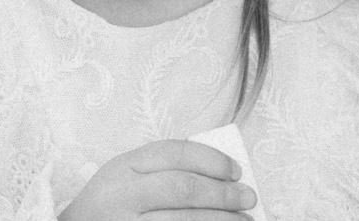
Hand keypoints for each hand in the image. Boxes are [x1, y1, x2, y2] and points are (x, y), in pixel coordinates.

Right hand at [59, 139, 256, 219]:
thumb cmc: (110, 204)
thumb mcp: (126, 176)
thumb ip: (162, 170)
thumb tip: (220, 176)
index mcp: (123, 167)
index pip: (173, 154)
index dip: (210, 160)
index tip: (235, 170)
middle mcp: (122, 195)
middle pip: (182, 189)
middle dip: (222, 193)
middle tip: (248, 197)